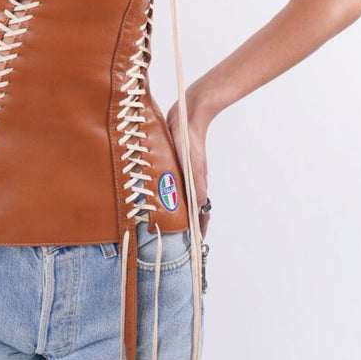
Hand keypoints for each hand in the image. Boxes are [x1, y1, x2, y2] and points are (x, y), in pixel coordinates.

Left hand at [166, 98, 210, 238]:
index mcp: (197, 183)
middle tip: (179, 240)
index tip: (196, 245)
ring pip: (181, 195)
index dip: (199, 229)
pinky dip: (169, 193)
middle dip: (187, 224)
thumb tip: (199, 206)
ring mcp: (184, 171)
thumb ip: (195, 184)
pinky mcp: (175, 161)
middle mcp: (191, 180)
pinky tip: (159, 195)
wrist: (188, 115)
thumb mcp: (191, 163)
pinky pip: (173, 181)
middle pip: (191, 207)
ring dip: (177, 209)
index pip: (200, 212)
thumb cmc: (189, 138)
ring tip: (169, 224)